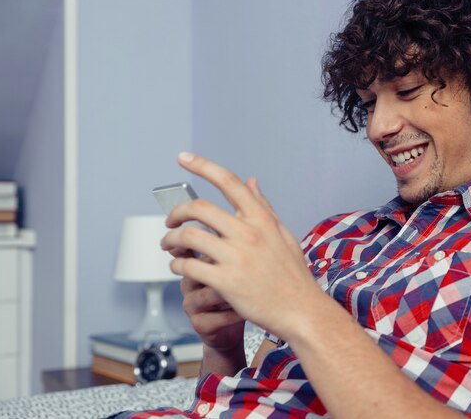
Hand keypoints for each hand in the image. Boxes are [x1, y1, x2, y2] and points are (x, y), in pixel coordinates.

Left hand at [161, 152, 327, 340]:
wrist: (301, 311)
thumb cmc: (293, 276)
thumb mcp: (283, 234)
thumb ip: (263, 207)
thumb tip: (251, 181)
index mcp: (261, 219)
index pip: (229, 182)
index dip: (203, 165)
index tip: (183, 158)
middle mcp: (248, 234)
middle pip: (198, 208)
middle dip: (176, 213)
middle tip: (170, 221)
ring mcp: (237, 257)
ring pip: (188, 237)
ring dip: (170, 241)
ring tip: (168, 246)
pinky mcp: (226, 282)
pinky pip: (189, 266)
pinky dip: (178, 265)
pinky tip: (179, 268)